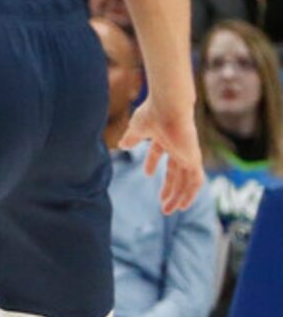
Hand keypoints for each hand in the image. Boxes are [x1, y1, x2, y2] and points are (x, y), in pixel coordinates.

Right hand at [120, 93, 204, 213]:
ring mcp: (187, 154)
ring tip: (168, 210)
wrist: (168, 107)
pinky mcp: (194, 159)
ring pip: (185, 180)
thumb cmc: (152, 113)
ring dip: (178, 196)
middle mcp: (178, 147)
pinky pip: (195, 181)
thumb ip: (131, 137)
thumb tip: (121, 145)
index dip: (152, 163)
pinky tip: (183, 205)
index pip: (160, 153)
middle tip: (163, 204)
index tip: (146, 174)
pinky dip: (190, 194)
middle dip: (169, 189)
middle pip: (175, 172)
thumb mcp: (137, 128)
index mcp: (165, 138)